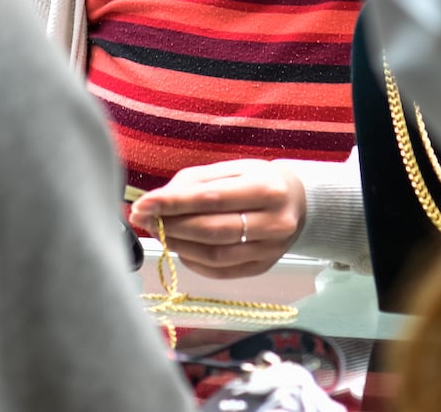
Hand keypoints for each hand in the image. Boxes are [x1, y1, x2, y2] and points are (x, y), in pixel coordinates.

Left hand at [128, 159, 305, 278]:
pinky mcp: (263, 268)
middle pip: (211, 230)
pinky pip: (220, 271)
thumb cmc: (257, 180)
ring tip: (158, 232)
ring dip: (178, 245)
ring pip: (214, 255)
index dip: (172, 203)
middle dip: (171, 225)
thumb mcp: (231, 169)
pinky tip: (180, 247)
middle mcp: (273, 222)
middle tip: (144, 218)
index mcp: (266, 188)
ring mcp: (270, 250)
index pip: (210, 198)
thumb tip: (158, 201)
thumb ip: (194, 182)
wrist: (298, 202)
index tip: (142, 204)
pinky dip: (193, 262)